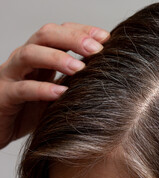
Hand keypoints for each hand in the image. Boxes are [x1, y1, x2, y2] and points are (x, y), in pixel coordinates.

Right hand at [0, 22, 109, 148]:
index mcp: (41, 55)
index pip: (61, 32)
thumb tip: (109, 72)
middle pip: (45, 35)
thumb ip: (75, 79)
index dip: (83, 31)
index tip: (107, 37)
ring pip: (29, 54)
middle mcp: (25, 60)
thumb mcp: (58, 90)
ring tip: (79, 68)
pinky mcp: (3, 96)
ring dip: (57, 58)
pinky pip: (21, 89)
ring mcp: (11, 75)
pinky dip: (42, 89)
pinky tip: (60, 92)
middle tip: (96, 49)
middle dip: (73, 38)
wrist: (1, 127)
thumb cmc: (32, 108)